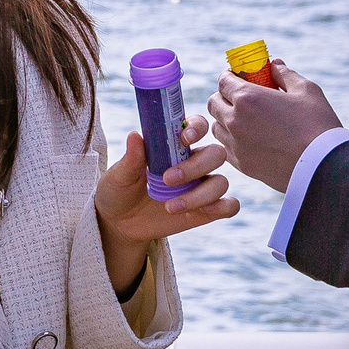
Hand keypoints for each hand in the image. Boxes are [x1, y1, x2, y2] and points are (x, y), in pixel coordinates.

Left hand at [94, 121, 238, 291]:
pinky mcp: (206, 210)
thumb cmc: (119, 190)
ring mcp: (201, 186)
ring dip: (199, 194)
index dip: (198, 127)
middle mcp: (193, 163)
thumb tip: (135, 135)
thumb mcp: (120, 174)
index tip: (184, 138)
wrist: (119, 223)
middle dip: (196, 166)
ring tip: (169, 206)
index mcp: (174, 146)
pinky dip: (221, 207)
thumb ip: (132, 158)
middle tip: (167, 179)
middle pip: (216, 153)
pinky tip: (198, 213)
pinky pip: (229, 206)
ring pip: (221, 182)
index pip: (197, 126)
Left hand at [205, 61, 342, 193]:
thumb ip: (285, 74)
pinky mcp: (242, 165)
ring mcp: (236, 145)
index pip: (223, 81)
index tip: (241, 78)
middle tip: (242, 98)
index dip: (231, 77)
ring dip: (226, 120)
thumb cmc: (318, 125)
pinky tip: (251, 139)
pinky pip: (226, 148)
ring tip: (247, 120)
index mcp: (247, 98)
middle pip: (214, 103)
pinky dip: (233, 141)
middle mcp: (235, 121)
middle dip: (224, 97)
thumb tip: (274, 65)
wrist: (324, 167)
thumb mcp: (306, 91)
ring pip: (217, 127)